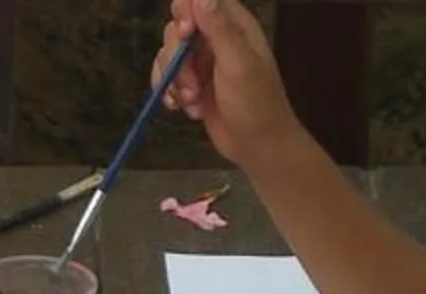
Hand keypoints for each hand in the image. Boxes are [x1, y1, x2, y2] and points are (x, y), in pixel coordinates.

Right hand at [157, 0, 302, 167]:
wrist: (258, 146)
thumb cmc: (255, 103)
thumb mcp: (238, 63)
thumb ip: (219, 28)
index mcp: (234, 26)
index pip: (200, 0)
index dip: (186, 12)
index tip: (185, 34)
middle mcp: (216, 39)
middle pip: (178, 27)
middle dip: (176, 55)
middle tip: (190, 79)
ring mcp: (203, 63)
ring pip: (169, 55)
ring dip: (173, 79)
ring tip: (191, 100)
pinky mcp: (192, 85)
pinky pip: (168, 78)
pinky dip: (170, 93)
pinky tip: (183, 108)